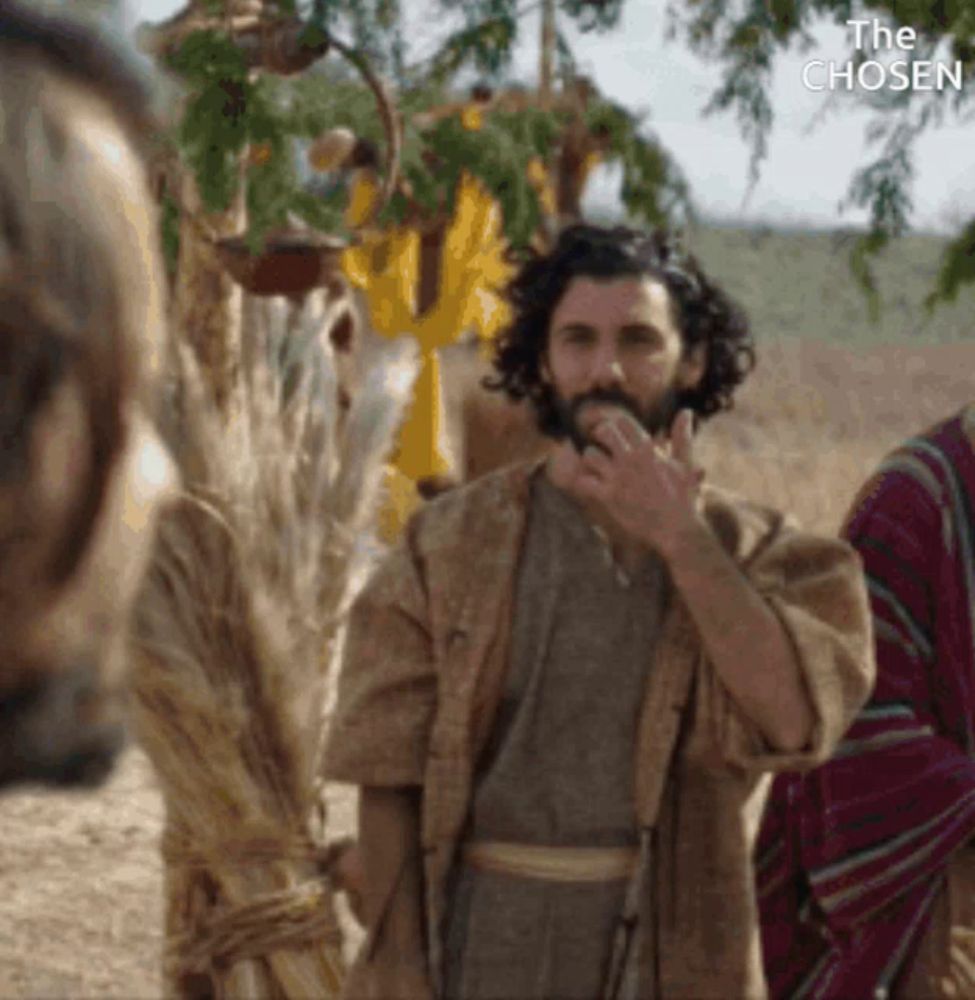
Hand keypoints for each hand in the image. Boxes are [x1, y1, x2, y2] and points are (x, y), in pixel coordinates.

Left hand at [575, 408, 704, 556]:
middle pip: (603, 432)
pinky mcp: (609, 497)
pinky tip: (591, 485)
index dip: (618, 425)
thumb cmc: (684, 498)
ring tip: (598, 466)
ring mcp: (617, 478)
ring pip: (590, 455)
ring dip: (591, 459)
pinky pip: (584, 482)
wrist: (676, 530)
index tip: (618, 433)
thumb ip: (682, 437)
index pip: (623, 422)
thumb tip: (685, 411)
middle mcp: (630, 459)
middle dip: (601, 435)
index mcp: (648, 449)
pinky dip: (584, 482)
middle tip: (603, 443)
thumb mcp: (685, 464)